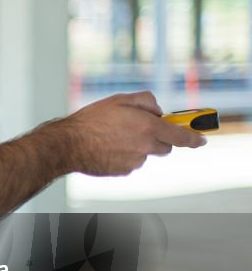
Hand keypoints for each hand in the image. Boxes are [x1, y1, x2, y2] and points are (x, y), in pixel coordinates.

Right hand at [51, 91, 206, 175]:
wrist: (69, 144)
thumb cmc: (92, 120)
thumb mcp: (120, 99)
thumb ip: (146, 101)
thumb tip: (158, 110)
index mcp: (149, 127)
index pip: (182, 136)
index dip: (195, 138)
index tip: (202, 140)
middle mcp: (145, 146)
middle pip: (165, 146)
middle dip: (159, 138)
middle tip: (141, 129)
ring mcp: (135, 161)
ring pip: (145, 154)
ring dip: (137, 146)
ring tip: (113, 137)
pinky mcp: (123, 171)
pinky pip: (130, 162)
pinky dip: (123, 155)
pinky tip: (106, 147)